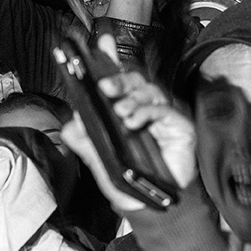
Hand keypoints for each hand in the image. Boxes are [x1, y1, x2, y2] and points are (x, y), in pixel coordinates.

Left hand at [62, 41, 196, 213]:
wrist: (154, 208)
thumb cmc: (130, 183)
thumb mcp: (100, 161)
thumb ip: (86, 142)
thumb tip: (70, 124)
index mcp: (125, 110)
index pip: (117, 79)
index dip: (109, 59)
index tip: (101, 42)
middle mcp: (144, 108)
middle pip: (132, 80)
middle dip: (117, 79)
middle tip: (103, 87)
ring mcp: (163, 115)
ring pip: (148, 90)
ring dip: (131, 97)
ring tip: (120, 113)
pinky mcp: (179, 125)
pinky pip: (162, 109)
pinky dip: (146, 111)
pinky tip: (134, 121)